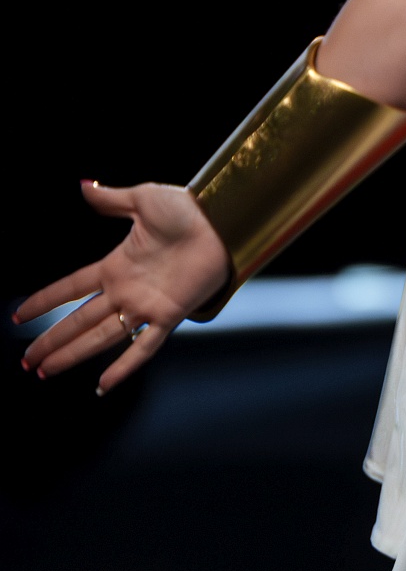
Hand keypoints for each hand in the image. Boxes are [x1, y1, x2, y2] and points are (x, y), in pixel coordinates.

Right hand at [14, 182, 231, 393]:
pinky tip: (103, 385)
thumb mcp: (142, 200)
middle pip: (78, 321)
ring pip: (100, 337)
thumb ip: (111, 199)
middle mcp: (126, 291)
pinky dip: (124, 367)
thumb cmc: (187, 210)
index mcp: (116, 266)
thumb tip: (84, 185)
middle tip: (26, 361)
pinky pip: (143, 347)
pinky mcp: (168, 316)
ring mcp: (145, 306)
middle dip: (52, 341)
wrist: (220, 222)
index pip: (71, 288)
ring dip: (72, 355)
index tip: (19, 316)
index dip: (45, 301)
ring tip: (45, 371)